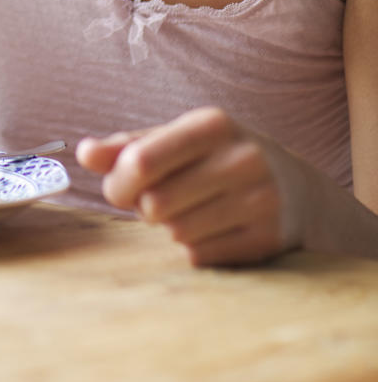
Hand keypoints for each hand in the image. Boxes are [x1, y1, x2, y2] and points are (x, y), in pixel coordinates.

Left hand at [76, 107, 306, 266]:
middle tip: (158, 201)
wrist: (297, 190)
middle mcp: (241, 158)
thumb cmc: (218, 158)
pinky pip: (201, 256)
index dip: (118, 182)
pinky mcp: (267, 240)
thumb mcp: (179, 139)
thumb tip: (84, 153)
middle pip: (155, 204)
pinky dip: (195, 248)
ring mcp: (260, 201)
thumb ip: (128, 145)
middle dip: (144, 207)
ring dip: (172, 227)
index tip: (118, 190)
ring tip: (191, 210)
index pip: (142, 160)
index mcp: (212, 125)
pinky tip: (214, 229)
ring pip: (177, 232)